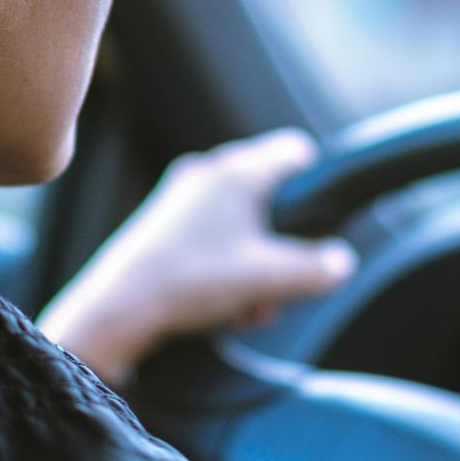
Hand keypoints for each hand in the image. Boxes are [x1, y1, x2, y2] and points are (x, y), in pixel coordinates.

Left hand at [37, 128, 358, 384]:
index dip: (317, 182)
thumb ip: (317, 269)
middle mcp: (208, 173)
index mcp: (237, 172)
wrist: (118, 308)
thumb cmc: (191, 281)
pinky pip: (212, 238)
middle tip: (283, 283)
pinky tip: (225, 309)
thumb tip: (341, 262)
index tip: (322, 220)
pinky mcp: (162, 225)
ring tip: (251, 307)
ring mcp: (181, 198)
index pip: (294, 151)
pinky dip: (227, 268)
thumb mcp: (269, 279)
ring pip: (240, 223)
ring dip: (256, 265)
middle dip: (283, 245)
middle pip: (269, 196)